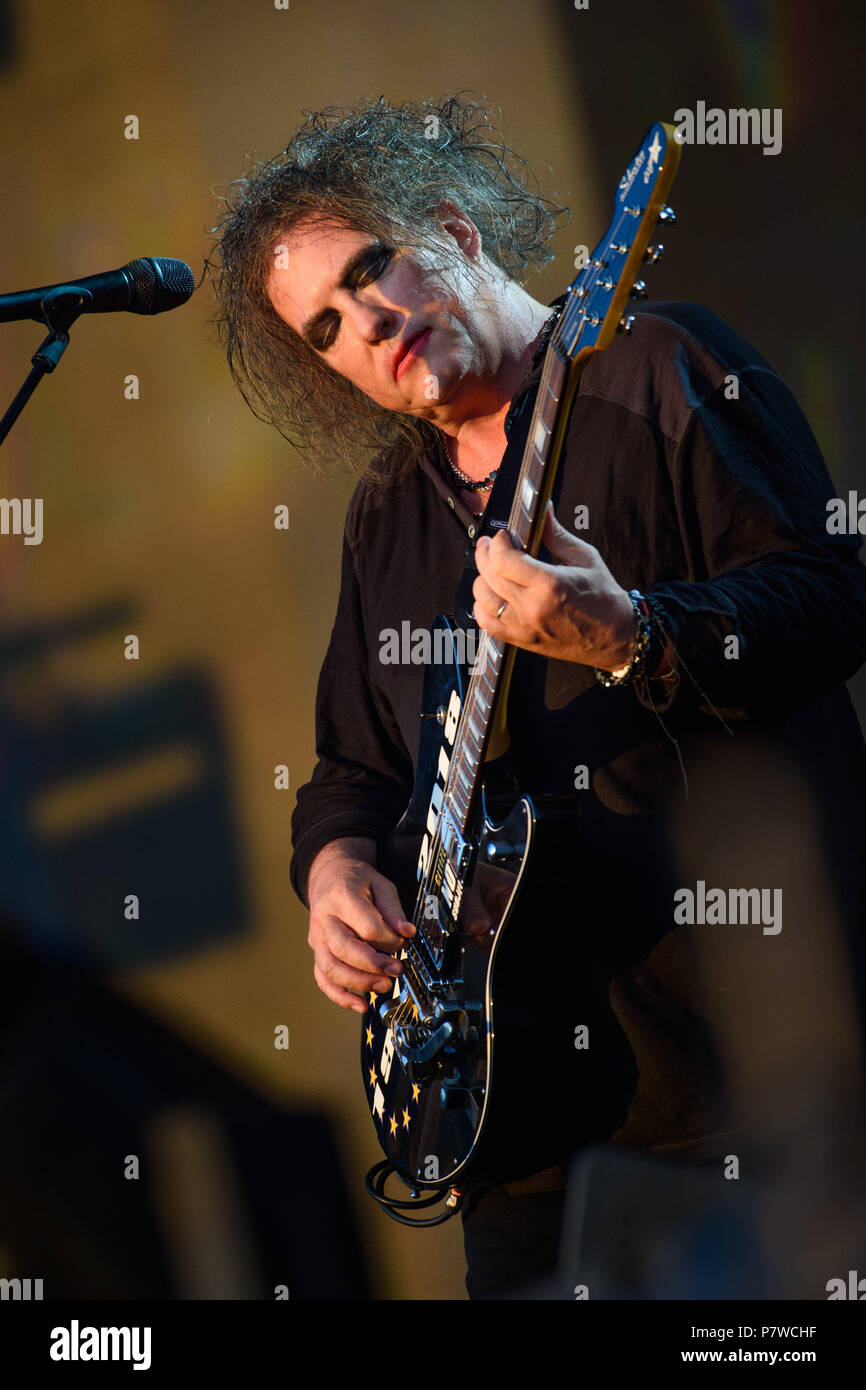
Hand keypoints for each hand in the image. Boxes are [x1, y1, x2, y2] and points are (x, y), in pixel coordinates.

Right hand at [306, 839, 415, 1013]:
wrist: (329, 876)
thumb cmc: (356, 881)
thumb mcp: (381, 885)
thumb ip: (394, 910)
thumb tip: (407, 932)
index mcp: (342, 896)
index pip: (367, 926)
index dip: (389, 939)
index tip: (402, 940)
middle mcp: (324, 918)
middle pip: (344, 948)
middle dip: (373, 964)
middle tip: (396, 970)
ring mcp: (317, 937)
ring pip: (330, 967)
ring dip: (358, 982)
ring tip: (384, 986)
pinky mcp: (317, 952)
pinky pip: (323, 979)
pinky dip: (340, 996)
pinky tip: (360, 1005)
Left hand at [472, 502, 636, 670]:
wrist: (615, 637)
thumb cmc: (603, 597)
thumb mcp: (583, 557)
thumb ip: (555, 533)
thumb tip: (543, 508)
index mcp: (550, 584)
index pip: (502, 559)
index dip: (497, 542)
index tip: (504, 535)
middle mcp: (532, 608)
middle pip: (488, 576)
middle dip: (485, 554)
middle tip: (491, 545)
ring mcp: (523, 627)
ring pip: (481, 598)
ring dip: (483, 579)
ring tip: (493, 569)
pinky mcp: (520, 640)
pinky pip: (485, 623)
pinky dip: (482, 606)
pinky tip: (494, 594)